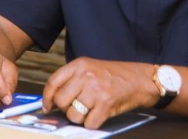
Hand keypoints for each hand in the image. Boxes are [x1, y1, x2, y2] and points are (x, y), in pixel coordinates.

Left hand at [42, 57, 157, 128]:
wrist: (140, 80)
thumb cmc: (115, 75)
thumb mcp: (91, 68)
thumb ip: (72, 79)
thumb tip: (53, 100)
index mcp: (80, 65)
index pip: (53, 82)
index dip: (47, 97)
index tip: (47, 107)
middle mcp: (86, 75)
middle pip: (61, 101)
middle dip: (66, 109)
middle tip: (76, 107)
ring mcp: (96, 90)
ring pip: (74, 115)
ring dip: (80, 118)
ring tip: (90, 110)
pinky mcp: (106, 104)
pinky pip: (89, 123)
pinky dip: (93, 123)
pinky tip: (100, 114)